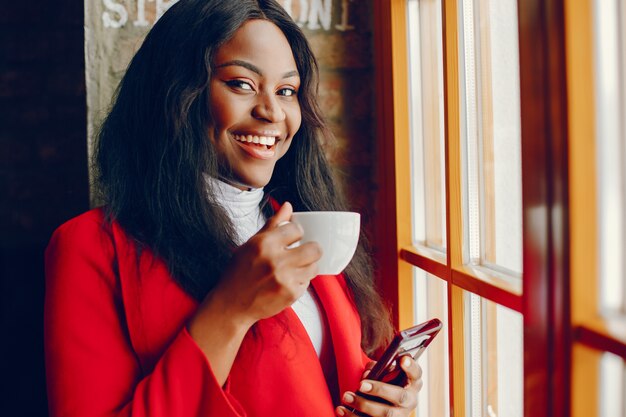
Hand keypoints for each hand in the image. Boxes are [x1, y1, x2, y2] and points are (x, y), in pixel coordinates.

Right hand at [212, 201, 321, 324]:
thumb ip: (272, 224)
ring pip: (314, 267)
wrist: (231, 304)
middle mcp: (275, 260)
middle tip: (304, 252)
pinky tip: (287, 282)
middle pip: (314, 249)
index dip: (297, 233)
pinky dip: (300, 282)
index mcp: (264, 243)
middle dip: (312, 249)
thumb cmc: (239, 272)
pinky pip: (307, 283)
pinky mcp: (290, 295)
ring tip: (294, 268)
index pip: (297, 229)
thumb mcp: (251, 244)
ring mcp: (284, 279)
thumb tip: (287, 206)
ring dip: (307, 266)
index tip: (293, 238)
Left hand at [336, 357, 422, 416]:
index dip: (411, 367)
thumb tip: (368, 374)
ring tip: (346, 396)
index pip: (416, 373)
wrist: (387, 405)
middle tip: (361, 384)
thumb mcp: (385, 373)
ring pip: (386, 415)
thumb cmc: (386, 383)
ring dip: (363, 405)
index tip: (402, 359)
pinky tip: (340, 409)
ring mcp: (400, 415)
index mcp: (412, 383)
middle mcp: (410, 400)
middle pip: (400, 397)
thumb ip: (378, 368)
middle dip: (380, 390)